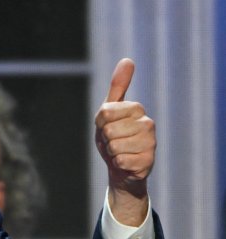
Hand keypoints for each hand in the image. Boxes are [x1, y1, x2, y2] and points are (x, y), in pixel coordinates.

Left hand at [94, 58, 155, 225]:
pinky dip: (118, 164)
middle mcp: (148, 123)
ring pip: (114, 146)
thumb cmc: (113, 136)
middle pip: (108, 130)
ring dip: (112, 152)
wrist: (121, 167)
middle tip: (114, 142)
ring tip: (120, 152)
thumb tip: (128, 60)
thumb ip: (117, 87)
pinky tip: (126, 163)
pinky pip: (121, 161)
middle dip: (105, 139)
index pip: (104, 112)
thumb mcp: (109, 111)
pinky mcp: (148, 161)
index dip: (100, 123)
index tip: (107, 126)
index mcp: (136, 108)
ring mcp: (150, 143)